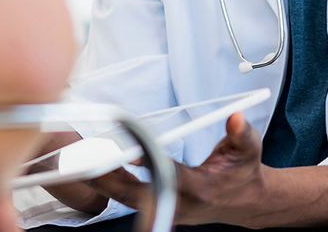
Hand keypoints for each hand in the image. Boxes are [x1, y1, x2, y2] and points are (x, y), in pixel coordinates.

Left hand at [90, 111, 267, 226]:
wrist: (246, 201)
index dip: (150, 165)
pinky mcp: (161, 207)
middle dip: (109, 177)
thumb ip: (241, 134)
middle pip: (136, 194)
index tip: (130, 152)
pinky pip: (129, 198)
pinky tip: (94, 168)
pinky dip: (110, 184)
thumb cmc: (243, 172)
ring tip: (78, 160)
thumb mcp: (249, 149)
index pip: (170, 176)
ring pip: (127, 199)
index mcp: (200, 189)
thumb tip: (236, 118)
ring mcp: (168, 209)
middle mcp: (180, 203)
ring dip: (103, 181)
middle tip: (86, 157)